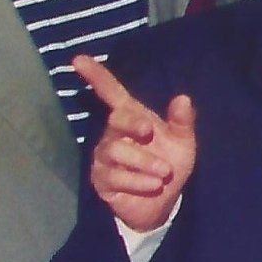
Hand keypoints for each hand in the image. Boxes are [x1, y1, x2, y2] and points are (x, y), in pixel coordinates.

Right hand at [75, 55, 196, 232]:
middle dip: (131, 124)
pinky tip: (153, 185)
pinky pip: (115, 177)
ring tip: (164, 173)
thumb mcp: (183, 144)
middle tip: (149, 132)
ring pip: (115, 152)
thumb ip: (183, 122)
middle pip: (115, 121)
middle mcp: (114, 135)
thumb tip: (183, 98)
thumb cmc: (170, 165)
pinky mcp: (101, 181)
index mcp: (133, 119)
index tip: (78, 59)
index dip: (96, 76)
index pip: (112, 93)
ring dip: (143, 162)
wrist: (163, 202)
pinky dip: (139, 182)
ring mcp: (104, 158)